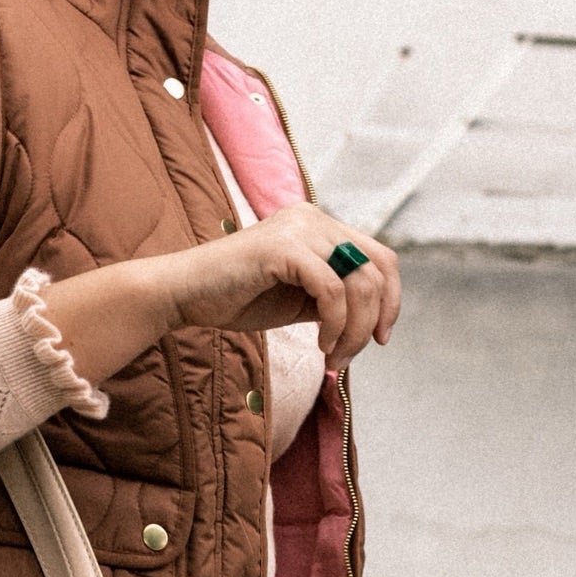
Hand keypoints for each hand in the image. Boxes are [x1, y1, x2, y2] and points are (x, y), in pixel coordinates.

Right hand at [169, 203, 400, 362]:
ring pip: (359, 282)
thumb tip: (375, 319)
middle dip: (371, 323)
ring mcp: (299, 228)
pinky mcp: (283, 247)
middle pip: (377, 271)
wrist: (183, 295)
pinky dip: (334, 325)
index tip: (380, 339)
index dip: (392, 301)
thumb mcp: (300, 299)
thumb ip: (335, 298)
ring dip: (353, 331)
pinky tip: (319, 344)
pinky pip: (332, 290)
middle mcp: (313, 218)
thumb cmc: (236, 298)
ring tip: (331, 356)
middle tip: (345, 358)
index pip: (381, 258)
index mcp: (320, 226)